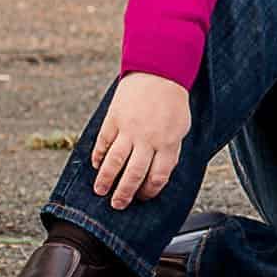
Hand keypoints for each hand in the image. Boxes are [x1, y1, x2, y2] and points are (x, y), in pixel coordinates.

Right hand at [92, 72, 191, 210]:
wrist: (159, 72)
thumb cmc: (172, 102)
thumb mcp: (180, 128)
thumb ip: (169, 151)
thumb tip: (156, 175)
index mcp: (168, 143)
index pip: (157, 177)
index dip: (149, 191)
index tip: (142, 197)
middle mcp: (147, 139)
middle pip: (133, 174)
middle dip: (124, 193)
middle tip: (118, 204)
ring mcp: (128, 129)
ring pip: (114, 162)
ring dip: (105, 180)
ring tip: (100, 191)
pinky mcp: (114, 119)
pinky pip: (103, 143)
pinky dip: (98, 156)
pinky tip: (96, 165)